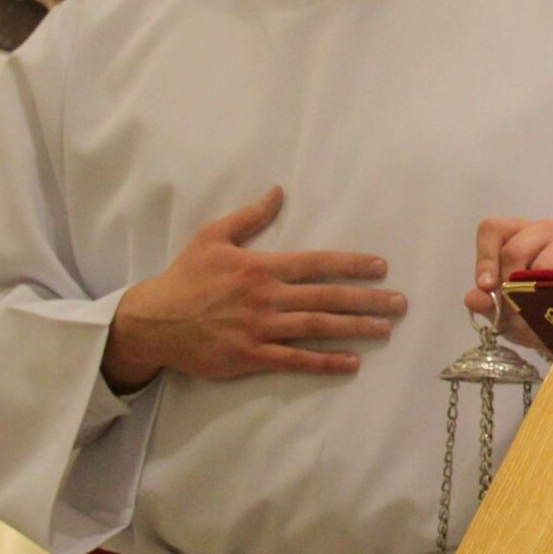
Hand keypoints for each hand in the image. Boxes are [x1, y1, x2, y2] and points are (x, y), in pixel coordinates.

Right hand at [104, 187, 403, 390]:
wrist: (152, 321)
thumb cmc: (185, 277)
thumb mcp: (213, 237)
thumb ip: (250, 216)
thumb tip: (278, 190)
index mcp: (260, 267)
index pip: (316, 263)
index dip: (351, 265)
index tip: (381, 267)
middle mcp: (266, 297)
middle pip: (326, 296)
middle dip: (368, 299)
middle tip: (400, 303)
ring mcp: (260, 329)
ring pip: (317, 327)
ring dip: (355, 328)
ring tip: (385, 329)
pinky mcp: (251, 356)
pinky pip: (295, 360)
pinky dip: (326, 361)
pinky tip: (352, 362)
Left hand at [466, 217, 552, 323]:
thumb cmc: (537, 312)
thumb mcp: (506, 313)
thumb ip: (487, 304)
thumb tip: (473, 298)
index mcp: (518, 235)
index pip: (493, 229)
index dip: (485, 258)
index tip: (486, 286)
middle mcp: (545, 230)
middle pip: (514, 248)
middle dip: (508, 283)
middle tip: (513, 304)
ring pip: (544, 264)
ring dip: (535, 292)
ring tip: (538, 310)